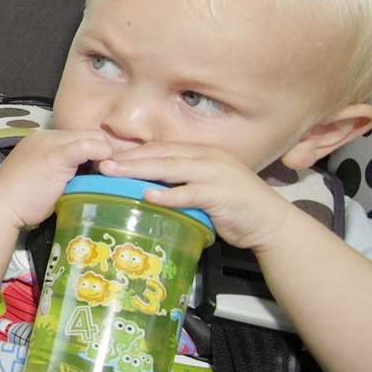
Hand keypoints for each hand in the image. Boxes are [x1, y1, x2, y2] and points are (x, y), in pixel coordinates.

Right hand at [0, 128, 115, 228]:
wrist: (0, 207)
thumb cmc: (19, 201)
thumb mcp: (43, 179)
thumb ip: (61, 172)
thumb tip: (86, 176)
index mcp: (41, 140)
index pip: (79, 137)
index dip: (92, 153)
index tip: (95, 174)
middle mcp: (47, 136)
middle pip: (90, 135)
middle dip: (101, 153)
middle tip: (102, 177)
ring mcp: (52, 143)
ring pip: (94, 138)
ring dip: (104, 157)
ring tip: (101, 178)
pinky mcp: (59, 154)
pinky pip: (90, 146)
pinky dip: (102, 155)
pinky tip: (101, 172)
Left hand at [99, 143, 303, 252]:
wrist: (270, 222)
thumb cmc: (232, 206)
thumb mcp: (203, 187)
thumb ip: (179, 181)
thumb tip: (142, 184)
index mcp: (200, 154)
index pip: (160, 149)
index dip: (132, 152)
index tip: (105, 156)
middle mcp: (207, 159)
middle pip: (161, 155)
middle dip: (128, 158)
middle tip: (100, 162)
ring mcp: (215, 175)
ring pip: (171, 169)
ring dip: (140, 170)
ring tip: (113, 173)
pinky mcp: (222, 195)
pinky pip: (191, 194)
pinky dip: (170, 195)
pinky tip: (148, 196)